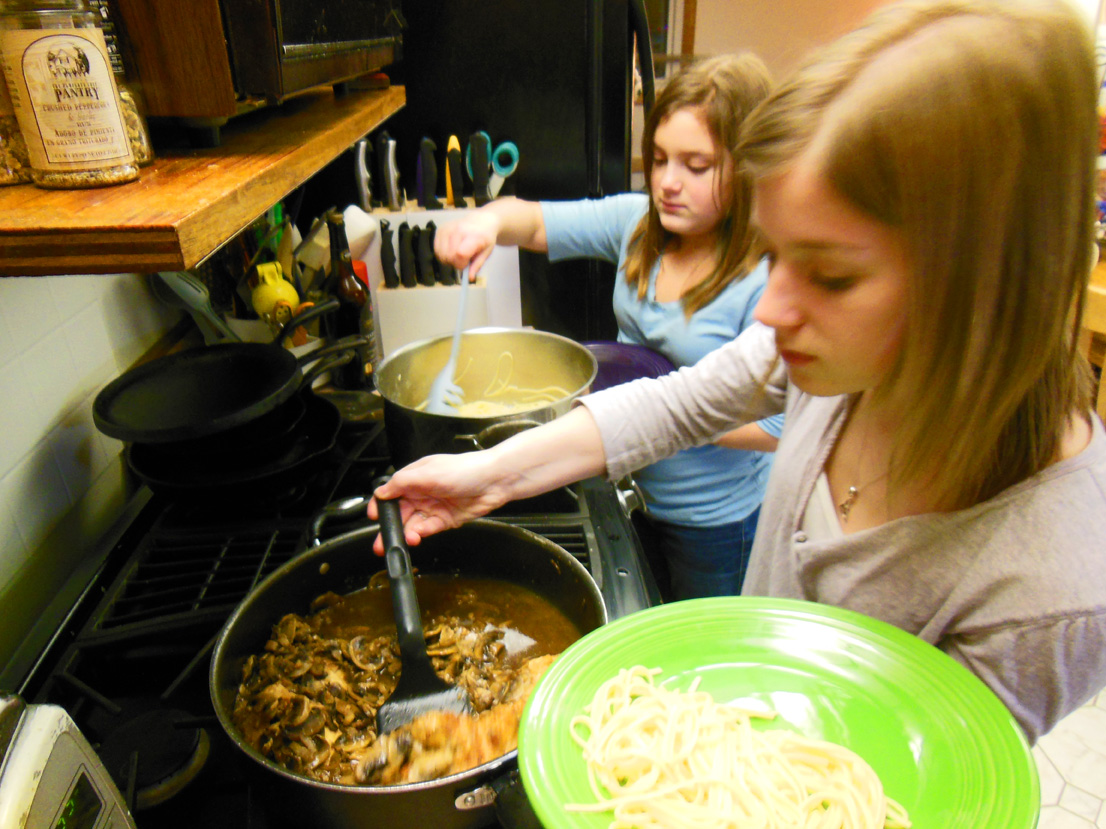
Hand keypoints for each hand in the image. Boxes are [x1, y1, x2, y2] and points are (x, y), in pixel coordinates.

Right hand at [367, 452, 512, 553]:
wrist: (494, 481)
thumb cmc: (464, 469)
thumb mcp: (428, 472)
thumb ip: (401, 483)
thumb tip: (381, 492)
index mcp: (415, 477)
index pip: (391, 492)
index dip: (381, 505)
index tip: (375, 516)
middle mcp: (422, 492)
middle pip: (400, 512)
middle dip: (390, 527)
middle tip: (382, 542)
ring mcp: (434, 507)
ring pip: (413, 523)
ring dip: (406, 533)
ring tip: (405, 540)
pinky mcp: (446, 520)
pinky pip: (428, 529)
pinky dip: (421, 534)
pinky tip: (417, 536)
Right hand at [433, 211, 499, 276]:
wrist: (481, 220)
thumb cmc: (485, 237)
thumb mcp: (486, 252)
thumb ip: (477, 265)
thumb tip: (469, 278)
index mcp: (473, 236)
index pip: (460, 254)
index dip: (460, 264)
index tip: (465, 265)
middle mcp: (458, 230)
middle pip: (449, 255)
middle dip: (454, 263)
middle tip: (462, 260)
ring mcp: (447, 228)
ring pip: (441, 254)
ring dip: (447, 259)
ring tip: (456, 254)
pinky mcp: (440, 229)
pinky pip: (436, 249)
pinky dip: (442, 254)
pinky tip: (450, 250)